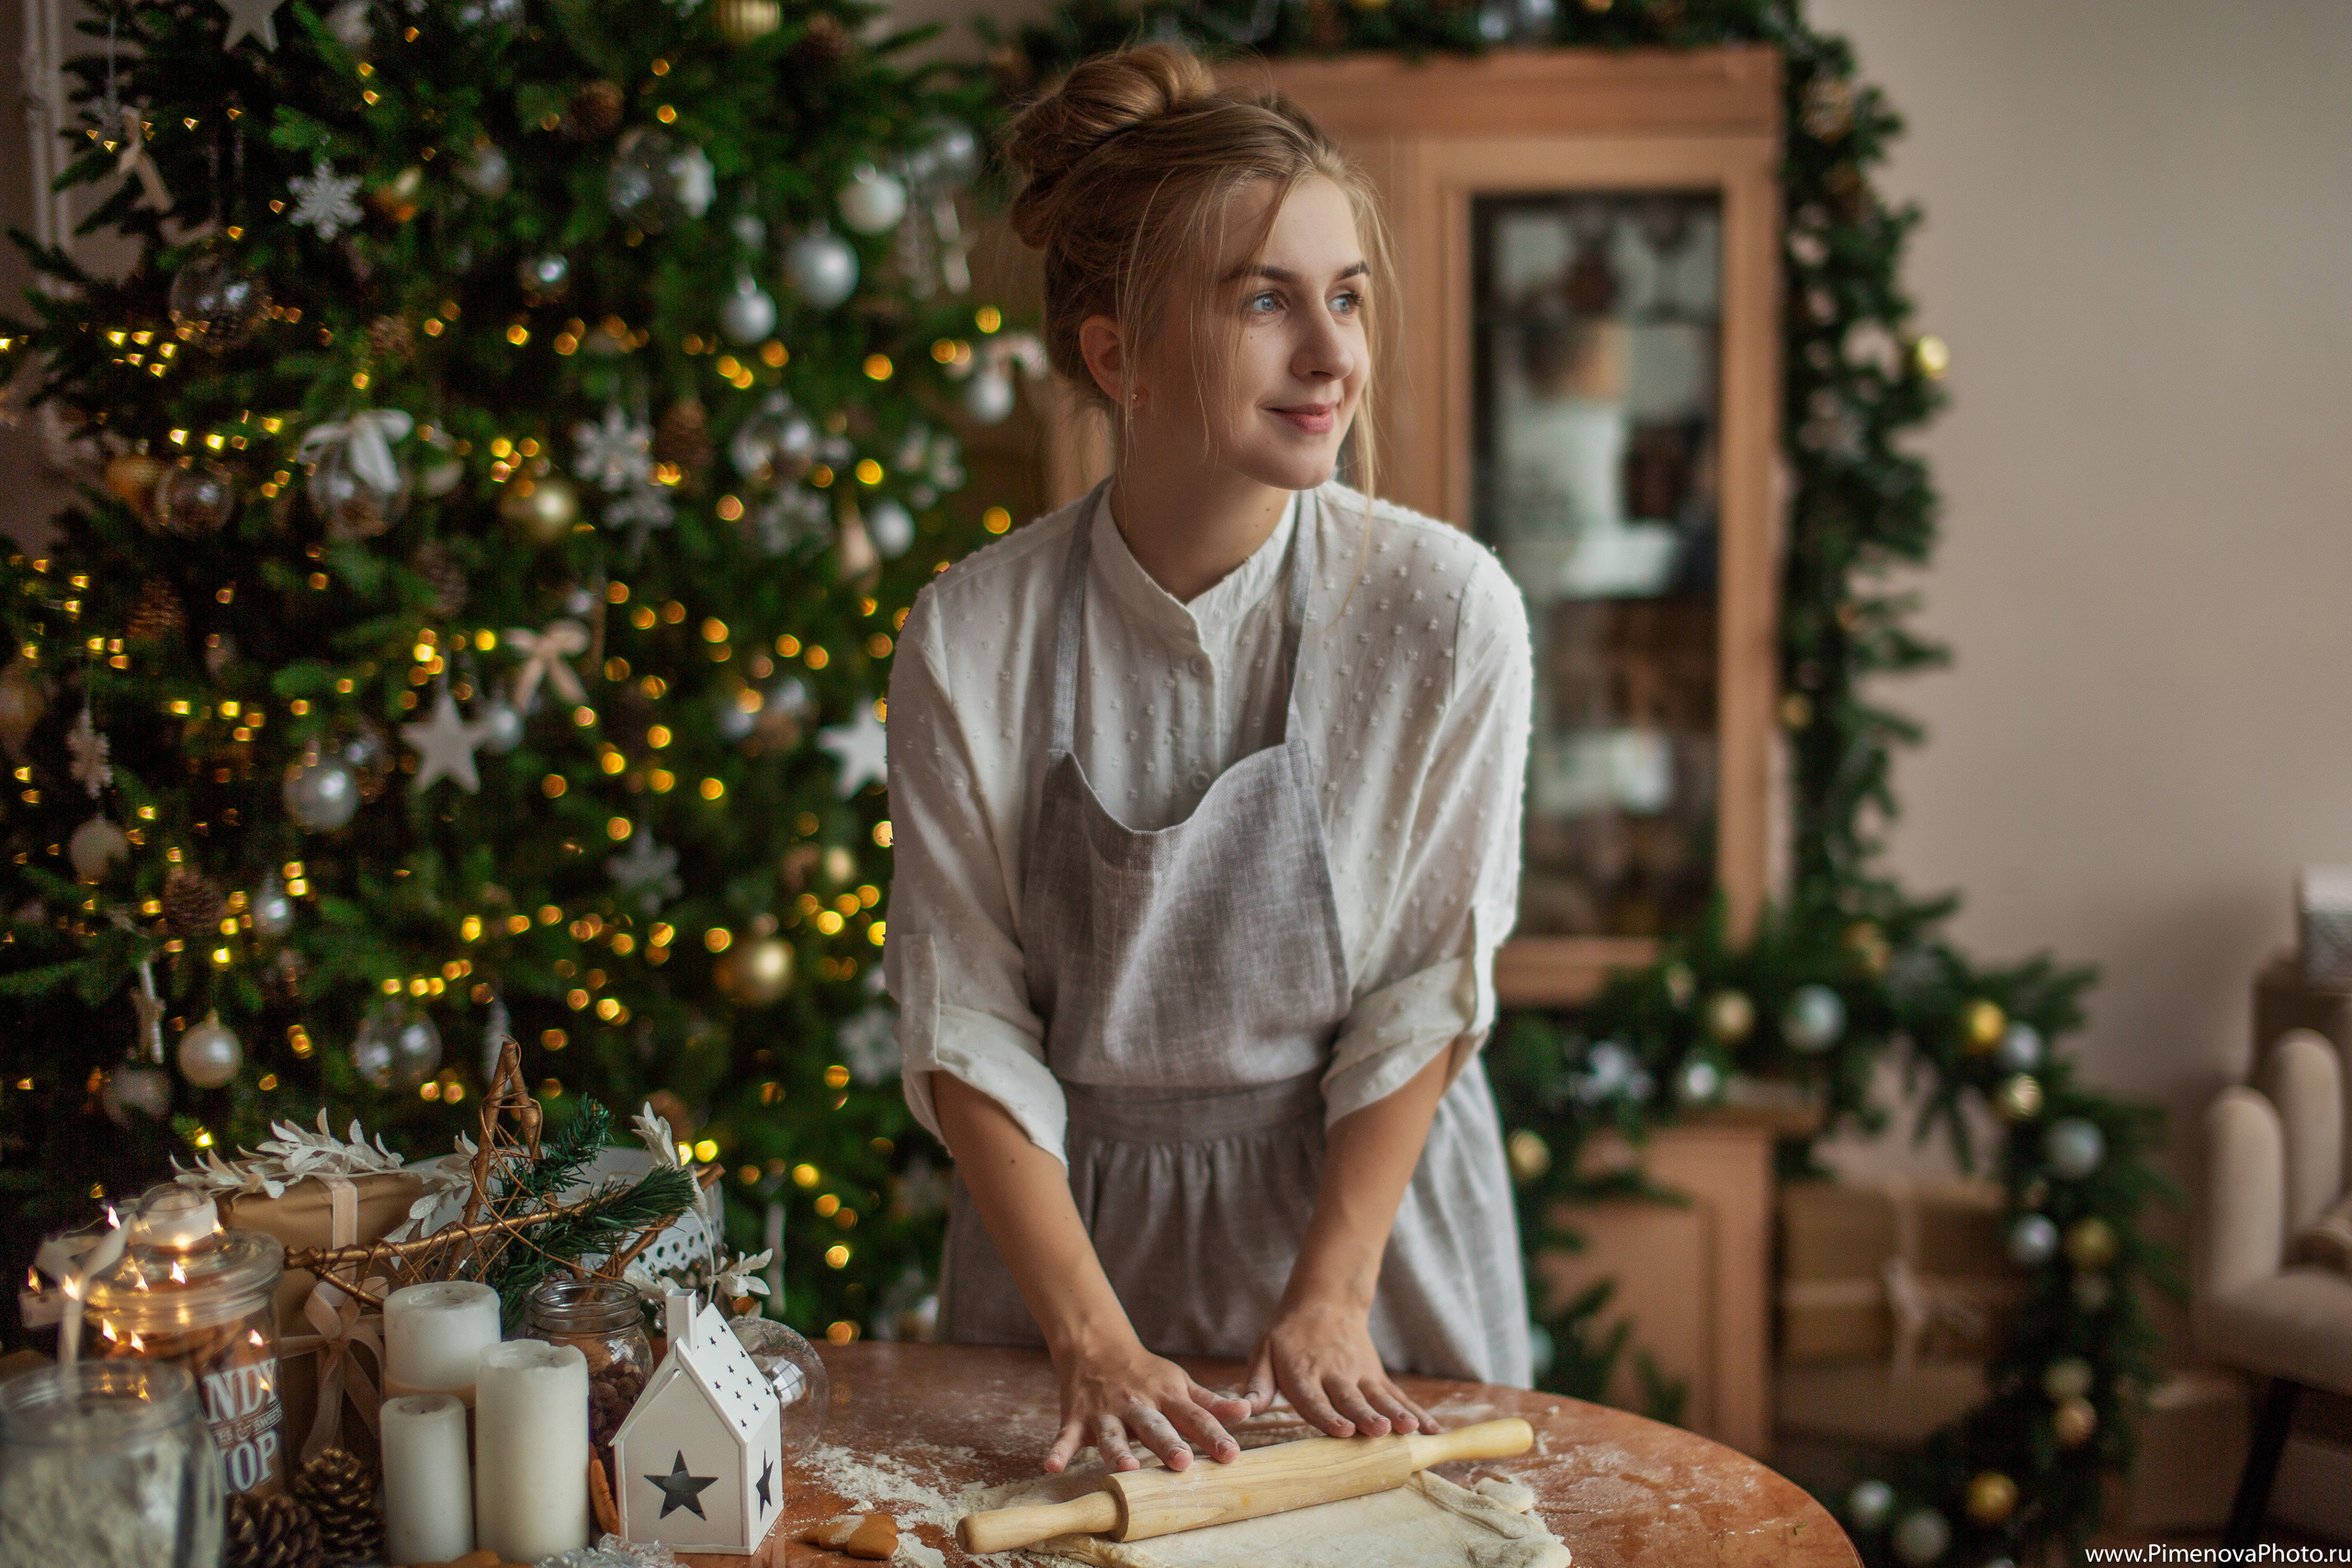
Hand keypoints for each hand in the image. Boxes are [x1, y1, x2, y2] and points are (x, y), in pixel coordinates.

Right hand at [1045, 1330, 1252, 1474]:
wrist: (1096, 1345)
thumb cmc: (1147, 1373)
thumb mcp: (1181, 1384)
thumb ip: (1211, 1403)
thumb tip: (1249, 1412)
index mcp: (1167, 1397)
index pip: (1195, 1418)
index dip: (1214, 1436)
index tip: (1231, 1456)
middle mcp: (1138, 1405)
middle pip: (1154, 1427)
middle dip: (1168, 1444)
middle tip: (1183, 1462)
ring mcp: (1106, 1413)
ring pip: (1112, 1435)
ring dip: (1118, 1452)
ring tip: (1125, 1470)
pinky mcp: (1077, 1419)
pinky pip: (1065, 1437)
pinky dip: (1058, 1450)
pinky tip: (1052, 1466)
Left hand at [1244, 1295, 1438, 1438]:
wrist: (1325, 1299)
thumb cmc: (1288, 1334)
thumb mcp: (1264, 1350)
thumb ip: (1257, 1382)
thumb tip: (1245, 1410)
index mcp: (1302, 1372)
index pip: (1315, 1399)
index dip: (1329, 1416)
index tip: (1343, 1431)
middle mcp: (1334, 1374)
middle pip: (1352, 1399)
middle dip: (1367, 1417)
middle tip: (1381, 1430)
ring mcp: (1359, 1374)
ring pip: (1380, 1397)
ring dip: (1396, 1414)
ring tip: (1412, 1429)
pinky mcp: (1376, 1375)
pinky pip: (1398, 1395)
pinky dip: (1417, 1412)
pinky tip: (1432, 1429)